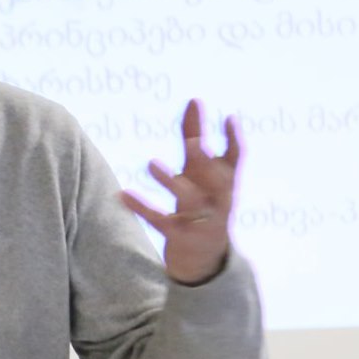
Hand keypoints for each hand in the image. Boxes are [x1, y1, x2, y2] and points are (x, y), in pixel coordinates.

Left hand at [120, 98, 241, 284]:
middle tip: (190, 142)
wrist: (205, 258)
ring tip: (150, 163)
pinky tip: (122, 194)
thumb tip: (193, 100)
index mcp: (226, 181)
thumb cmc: (203, 201)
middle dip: (204, 161)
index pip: (236, 158)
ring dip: (170, 181)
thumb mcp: (199, 170)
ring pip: (188, 199)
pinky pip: (160, 220)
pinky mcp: (180, 236)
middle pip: (216, 178)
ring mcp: (202, 219)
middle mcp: (219, 199)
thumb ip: (195, 135)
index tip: (228, 118)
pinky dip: (142, 207)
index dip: (234, 139)